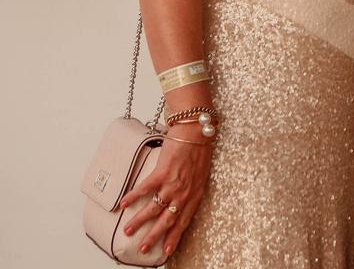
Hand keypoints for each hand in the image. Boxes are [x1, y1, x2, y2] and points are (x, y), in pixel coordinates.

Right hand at [119, 125, 212, 257]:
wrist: (196, 132)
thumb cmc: (200, 151)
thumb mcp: (201, 176)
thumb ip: (192, 190)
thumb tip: (183, 203)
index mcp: (195, 194)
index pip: (184, 221)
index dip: (174, 237)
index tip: (166, 251)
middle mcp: (184, 192)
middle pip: (167, 219)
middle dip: (154, 236)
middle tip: (143, 248)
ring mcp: (173, 183)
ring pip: (154, 208)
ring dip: (139, 220)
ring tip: (128, 230)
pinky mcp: (162, 171)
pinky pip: (145, 188)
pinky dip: (133, 196)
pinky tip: (123, 203)